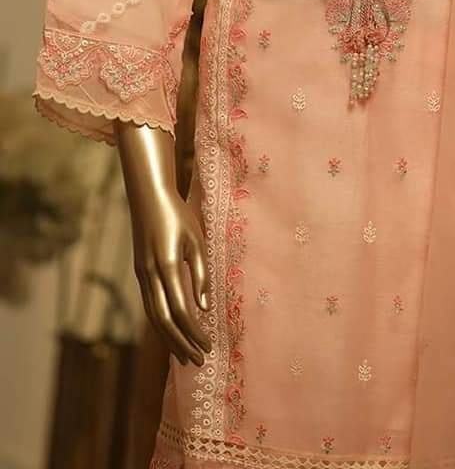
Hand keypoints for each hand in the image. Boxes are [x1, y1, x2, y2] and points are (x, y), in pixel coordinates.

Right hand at [132, 188, 211, 365]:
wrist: (148, 196)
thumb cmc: (178, 214)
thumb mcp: (196, 240)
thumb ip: (200, 274)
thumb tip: (204, 307)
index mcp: (166, 267)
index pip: (181, 310)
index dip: (194, 332)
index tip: (209, 346)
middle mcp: (149, 276)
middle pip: (164, 321)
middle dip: (181, 344)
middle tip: (197, 362)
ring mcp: (142, 275)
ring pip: (153, 316)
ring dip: (169, 338)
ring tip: (184, 355)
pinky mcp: (140, 272)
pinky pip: (150, 305)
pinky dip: (161, 323)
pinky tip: (172, 331)